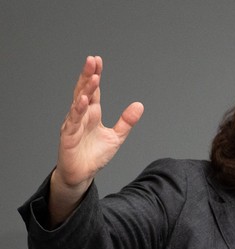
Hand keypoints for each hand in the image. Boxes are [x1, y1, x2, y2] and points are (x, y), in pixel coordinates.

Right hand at [49, 56, 143, 224]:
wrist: (82, 174)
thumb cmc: (95, 155)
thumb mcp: (116, 137)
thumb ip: (126, 121)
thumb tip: (139, 105)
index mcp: (92, 114)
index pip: (93, 90)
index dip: (95, 76)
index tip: (98, 61)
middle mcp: (81, 116)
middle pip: (84, 91)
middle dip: (88, 76)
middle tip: (92, 60)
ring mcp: (74, 125)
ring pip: (78, 103)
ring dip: (85, 90)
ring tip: (92, 77)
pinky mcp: (69, 137)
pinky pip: (73, 121)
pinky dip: (78, 110)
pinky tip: (83, 100)